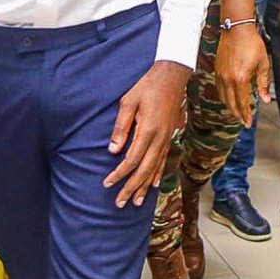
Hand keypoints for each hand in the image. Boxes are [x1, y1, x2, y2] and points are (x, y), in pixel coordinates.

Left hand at [103, 60, 189, 207]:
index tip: (107, 183)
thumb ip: (121, 126)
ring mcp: (167, 137)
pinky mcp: (170, 135)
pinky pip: (164, 159)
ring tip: (137, 202)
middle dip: (132, 188)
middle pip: (145, 169)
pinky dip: (159, 174)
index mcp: (148, 129)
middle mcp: (160, 137)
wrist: (172, 75)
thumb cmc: (147, 86)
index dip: (119, 173)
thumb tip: (113, 150)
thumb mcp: (128, 101)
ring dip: (145, 186)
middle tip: (119, 203)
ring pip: (156, 168)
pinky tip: (155, 184)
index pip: (132, 159)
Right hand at [215, 27, 268, 127]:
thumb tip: (264, 99)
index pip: (242, 102)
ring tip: (237, 112)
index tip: (248, 123)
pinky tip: (229, 98)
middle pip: (231, 103)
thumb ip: (263, 83)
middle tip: (243, 121)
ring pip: (223, 97)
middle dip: (237, 114)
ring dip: (230, 107)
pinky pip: (219, 88)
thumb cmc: (252, 44)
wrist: (237, 29)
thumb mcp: (263, 64)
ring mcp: (220, 74)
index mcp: (240, 78)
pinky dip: (224, 97)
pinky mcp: (217, 69)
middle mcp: (228, 79)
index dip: (245, 114)